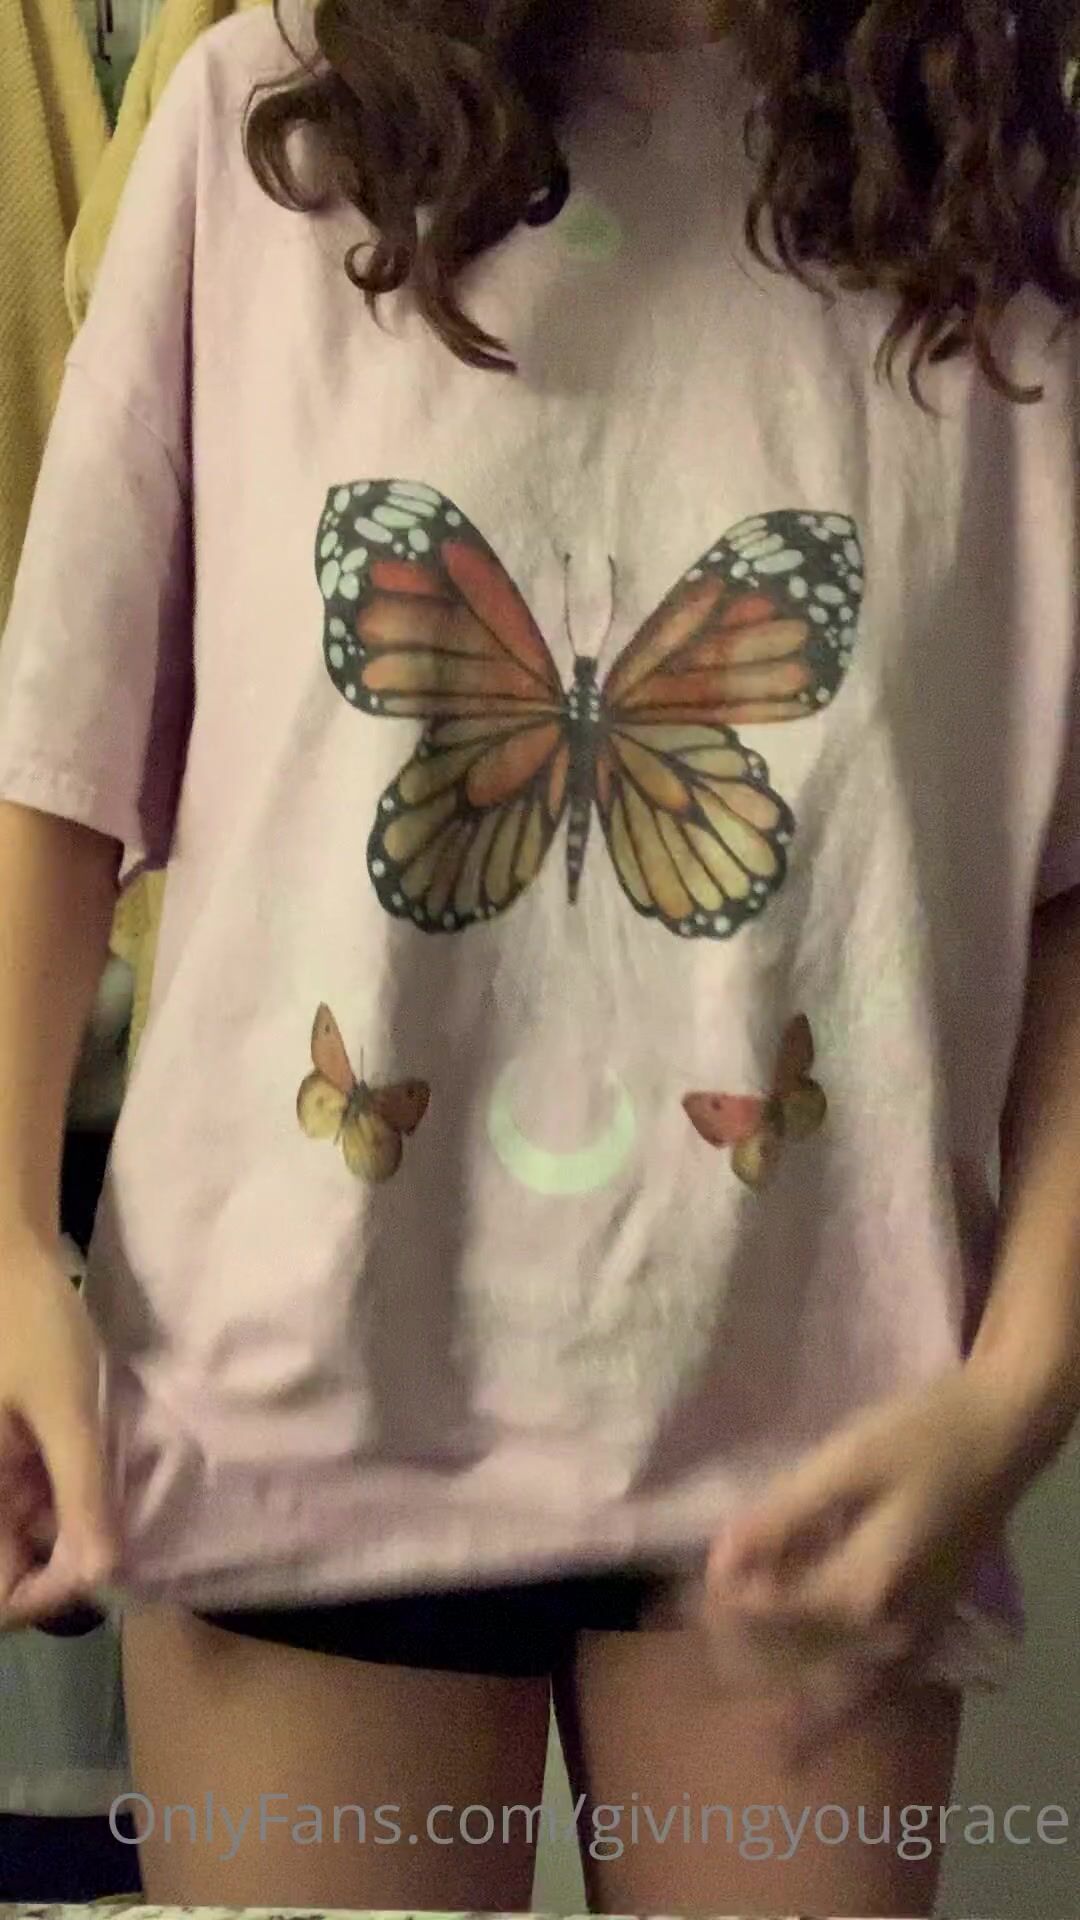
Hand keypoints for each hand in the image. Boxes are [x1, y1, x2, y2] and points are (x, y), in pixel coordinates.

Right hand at [0, 1234, 115, 1626]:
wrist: (7, 1254)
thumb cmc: (31, 1323)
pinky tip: (83, 1456)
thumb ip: (80, 1493)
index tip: (103, 1558)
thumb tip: (101, 1576)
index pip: (1, 1594)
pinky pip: (22, 1495)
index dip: (51, 1593)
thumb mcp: (67, 1409)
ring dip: (62, 1520)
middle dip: (62, 1553)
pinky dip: (55, 1489)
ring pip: (19, 1531)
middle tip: (109, 1513)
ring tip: (100, 1477)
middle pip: (9, 1566)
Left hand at [699, 1366, 1039, 1753]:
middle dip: (724, 1642)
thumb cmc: (919, 1436)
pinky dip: (816, 1707)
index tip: (669, 1588)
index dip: (712, 1601)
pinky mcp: (916, 1634)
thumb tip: (718, 1560)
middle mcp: (884, 1635)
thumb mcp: (844, 1463)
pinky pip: (856, 1690)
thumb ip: (780, 1517)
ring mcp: (906, 1643)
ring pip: (817, 1685)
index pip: (762, 1618)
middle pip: (783, 1660)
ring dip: (761, 1676)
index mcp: (860, 1592)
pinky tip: (785, 1723)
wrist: (999, 1437)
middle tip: (672, 1618)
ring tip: (707, 1664)